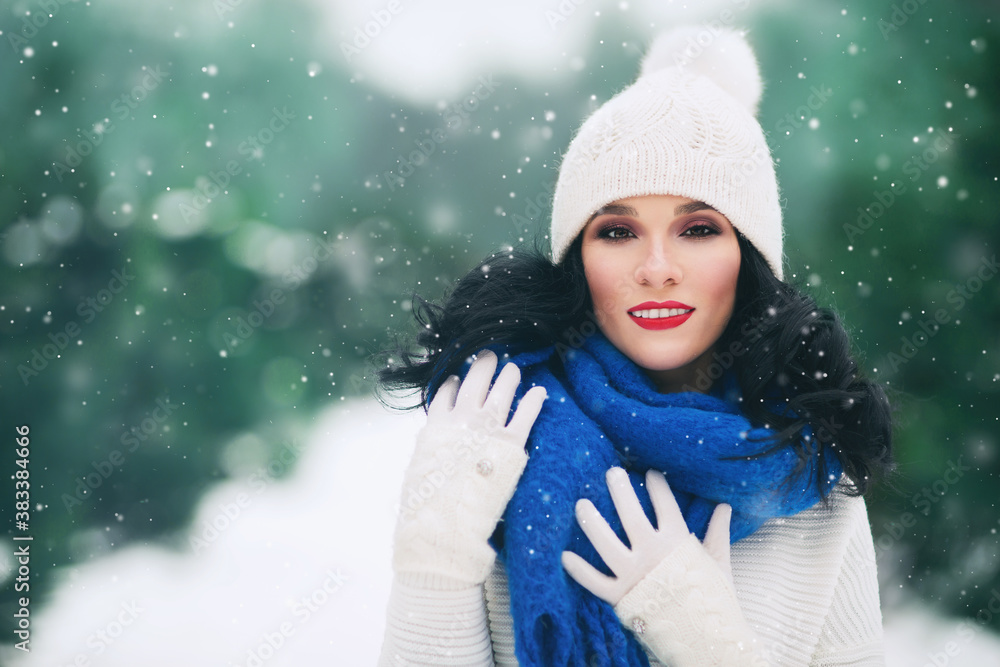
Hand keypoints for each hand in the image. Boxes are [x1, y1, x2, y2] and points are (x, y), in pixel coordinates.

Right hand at [393, 349, 546, 585]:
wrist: (443, 526)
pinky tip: (539, 391)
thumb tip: (430, 450)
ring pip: (500, 392)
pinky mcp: (509, 445)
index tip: (458, 377)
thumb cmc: (425, 507)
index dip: (453, 384)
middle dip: (482, 367)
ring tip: (512, 369)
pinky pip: (525, 415)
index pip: (445, 394)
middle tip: (489, 356)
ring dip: (507, 377)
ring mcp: (486, 430)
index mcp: (436, 427)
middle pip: (474, 383)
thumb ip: (429, 452)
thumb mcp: (418, 471)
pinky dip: (532, 401)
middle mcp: (461, 421)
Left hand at [561, 467, 733, 605]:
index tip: (649, 472)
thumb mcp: (719, 562)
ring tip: (581, 504)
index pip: (664, 504)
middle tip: (612, 472)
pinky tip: (565, 555)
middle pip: (630, 514)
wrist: (707, 638)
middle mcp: (651, 553)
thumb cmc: (714, 599)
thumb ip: (718, 532)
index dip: (657, 485)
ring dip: (591, 522)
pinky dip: (578, 570)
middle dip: (620, 490)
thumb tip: (725, 506)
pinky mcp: (620, 597)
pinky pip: (594, 581)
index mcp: (676, 541)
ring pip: (605, 542)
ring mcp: (633, 574)